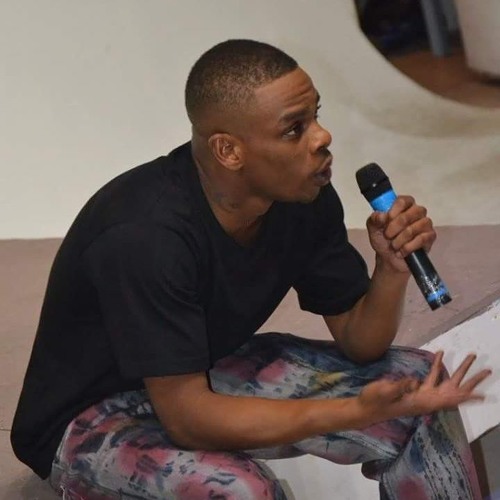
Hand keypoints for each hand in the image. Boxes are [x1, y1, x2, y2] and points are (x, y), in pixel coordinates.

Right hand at [357, 351, 490, 424]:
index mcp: (421, 402)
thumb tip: (414, 381)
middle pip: (454, 390)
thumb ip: (400, 386)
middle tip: (487, 371)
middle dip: (470, 381)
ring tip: (470, 357)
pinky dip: (437, 367)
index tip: (483, 395)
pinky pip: (431, 378)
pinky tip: (439, 356)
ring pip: (445, 382)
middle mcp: (426, 400)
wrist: (365, 409)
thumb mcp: (384, 392)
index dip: (466, 398)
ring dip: (457, 371)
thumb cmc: (374, 401)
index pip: (448, 401)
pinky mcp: (413, 390)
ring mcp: (420, 395)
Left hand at [367, 195, 435, 272]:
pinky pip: (422, 239)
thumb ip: (375, 219)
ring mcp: (425, 223)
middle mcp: (416, 211)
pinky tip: (401, 251)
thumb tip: (382, 216)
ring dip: (400, 239)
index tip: (387, 219)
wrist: (389, 259)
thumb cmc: (383, 239)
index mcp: (403, 205)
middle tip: (387, 236)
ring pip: (415, 228)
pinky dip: (408, 247)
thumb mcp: (373, 229)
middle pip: (411, 213)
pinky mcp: (430, 236)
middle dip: (395, 227)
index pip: (403, 200)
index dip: (394, 210)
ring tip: (394, 245)